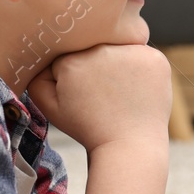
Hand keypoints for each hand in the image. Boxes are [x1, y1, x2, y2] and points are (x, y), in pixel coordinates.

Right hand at [26, 43, 172, 150]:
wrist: (129, 146)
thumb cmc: (88, 127)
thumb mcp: (50, 106)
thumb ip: (37, 77)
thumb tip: (43, 52)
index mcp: (71, 60)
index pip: (69, 55)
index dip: (74, 76)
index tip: (82, 94)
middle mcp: (102, 50)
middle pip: (95, 48)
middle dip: (96, 66)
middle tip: (103, 95)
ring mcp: (132, 52)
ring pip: (119, 48)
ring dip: (119, 63)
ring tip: (120, 93)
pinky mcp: (155, 59)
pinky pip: (142, 55)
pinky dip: (141, 69)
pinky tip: (137, 90)